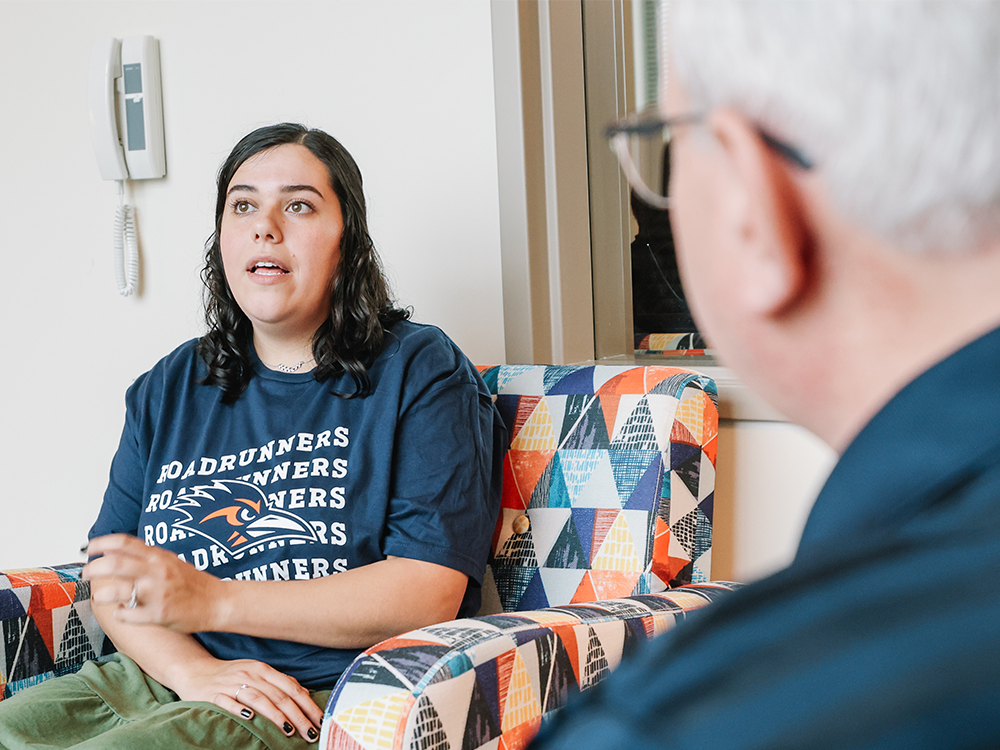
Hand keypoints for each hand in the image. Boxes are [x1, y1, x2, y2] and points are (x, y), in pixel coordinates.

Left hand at [83, 533, 221, 632]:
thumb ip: (145, 557)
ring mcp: (157, 593)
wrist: (217, 602)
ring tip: (101, 596)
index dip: (101, 543)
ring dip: (102, 594)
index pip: (124, 542)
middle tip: (87, 575)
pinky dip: (120, 614)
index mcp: (159, 557)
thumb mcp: (170, 562)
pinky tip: (123, 612)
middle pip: (114, 564)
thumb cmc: (193, 584)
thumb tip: (114, 551)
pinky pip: (127, 615)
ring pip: (117, 591)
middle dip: (93, 569)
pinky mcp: (159, 614)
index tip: (89, 549)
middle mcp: (157, 571)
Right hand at [171, 655, 322, 741]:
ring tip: (289, 730)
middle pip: (279, 696)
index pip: (291, 687)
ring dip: (275, 716)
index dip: (307, 704)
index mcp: (263, 669)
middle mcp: (250, 675)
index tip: (320, 720)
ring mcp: (231, 684)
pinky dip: (240, 710)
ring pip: (259, 699)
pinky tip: (250, 719)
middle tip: (310, 732)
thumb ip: (277, 683)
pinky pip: (228, 702)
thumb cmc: (231, 675)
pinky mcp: (213, 694)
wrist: (195, 671)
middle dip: (297, 716)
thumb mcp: (256, 673)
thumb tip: (304, 695)